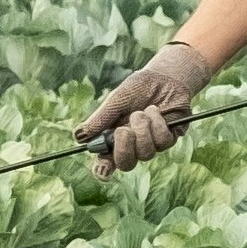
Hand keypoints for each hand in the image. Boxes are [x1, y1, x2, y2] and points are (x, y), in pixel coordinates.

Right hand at [82, 42, 218, 170]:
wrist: (163, 77)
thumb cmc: (137, 89)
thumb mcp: (116, 101)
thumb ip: (100, 119)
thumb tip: (78, 136)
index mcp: (113, 139)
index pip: (105, 164)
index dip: (102, 170)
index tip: (102, 167)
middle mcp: (131, 146)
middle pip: (126, 164)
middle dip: (124, 149)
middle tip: (123, 130)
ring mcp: (151, 145)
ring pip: (145, 153)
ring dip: (142, 130)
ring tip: (141, 112)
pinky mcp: (168, 139)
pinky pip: (162, 141)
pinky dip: (156, 124)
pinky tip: (155, 111)